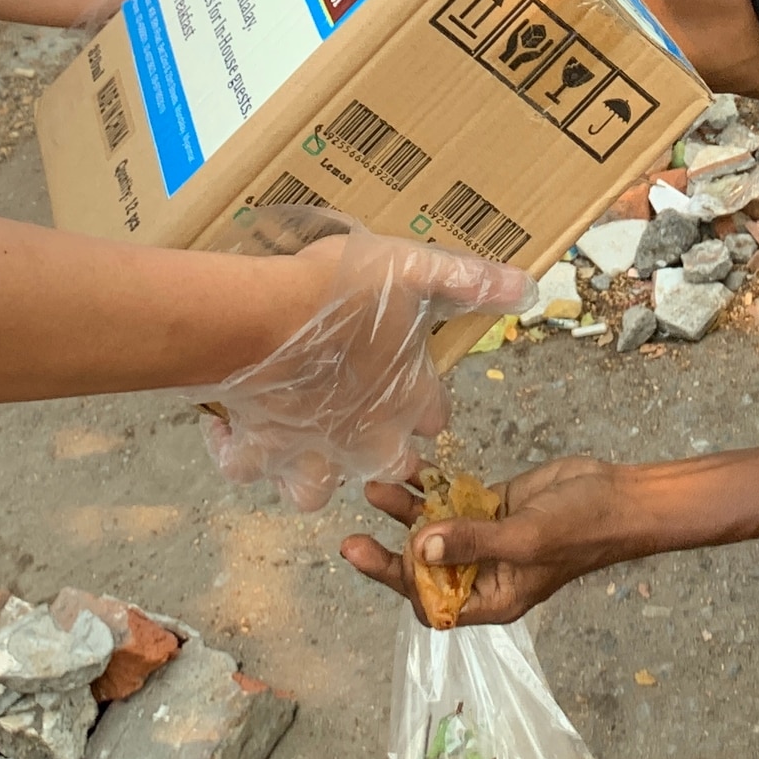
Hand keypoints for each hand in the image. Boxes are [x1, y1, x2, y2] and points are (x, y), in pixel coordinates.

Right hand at [199, 228, 531, 510]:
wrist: (264, 317)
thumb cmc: (343, 290)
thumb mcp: (415, 269)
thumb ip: (467, 281)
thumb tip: (525, 287)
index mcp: (407, 399)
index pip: (435, 419)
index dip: (427, 403)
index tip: (412, 383)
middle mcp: (363, 438)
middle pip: (384, 468)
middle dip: (376, 452)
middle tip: (356, 421)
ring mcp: (310, 450)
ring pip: (313, 489)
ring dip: (308, 471)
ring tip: (298, 439)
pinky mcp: (259, 448)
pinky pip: (247, 467)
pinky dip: (239, 453)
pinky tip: (233, 428)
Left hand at [340, 457, 637, 624]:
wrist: (617, 495)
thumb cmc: (580, 529)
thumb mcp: (525, 539)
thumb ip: (472, 543)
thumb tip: (419, 550)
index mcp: (492, 598)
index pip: (433, 603)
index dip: (399, 584)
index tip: (373, 555)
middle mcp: (483, 573)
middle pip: (424, 570)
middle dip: (389, 553)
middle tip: (350, 539)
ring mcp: (486, 538)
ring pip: (434, 530)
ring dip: (405, 513)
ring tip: (374, 489)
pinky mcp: (492, 507)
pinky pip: (452, 501)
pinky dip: (431, 488)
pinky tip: (409, 470)